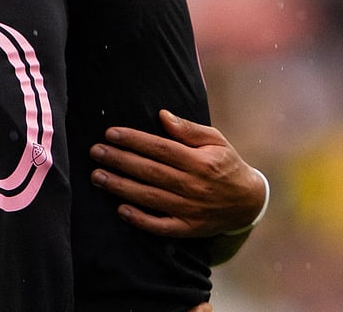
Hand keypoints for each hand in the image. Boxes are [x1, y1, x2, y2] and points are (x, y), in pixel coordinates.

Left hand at [90, 109, 265, 237]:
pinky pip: (161, 226)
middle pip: (151, 172)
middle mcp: (194, 186)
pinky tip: (120, 209)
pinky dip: (141, 220)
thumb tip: (162, 115)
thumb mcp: (215, 141)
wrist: (249, 203)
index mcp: (200, 162)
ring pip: (150, 197)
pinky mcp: (189, 228)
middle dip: (120, 161)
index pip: (161, 149)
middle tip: (95, 152)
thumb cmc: (225, 165)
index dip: (134, 140)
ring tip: (97, 176)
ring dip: (121, 187)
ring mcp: (191, 209)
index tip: (110, 133)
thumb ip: (188, 129)